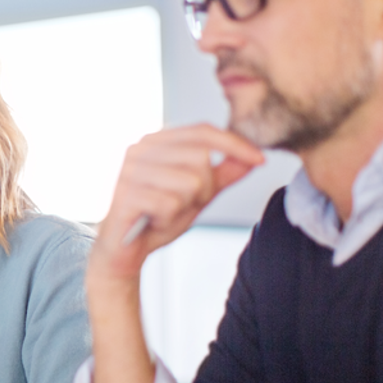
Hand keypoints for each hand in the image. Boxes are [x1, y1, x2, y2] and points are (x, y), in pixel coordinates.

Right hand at [90, 124, 263, 281]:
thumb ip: (222, 176)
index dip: (234, 144)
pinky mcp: (125, 193)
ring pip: (189, 181)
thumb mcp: (197, 195)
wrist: (123, 251)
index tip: (259, 160)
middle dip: (204, 188)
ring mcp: (130, 170)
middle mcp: (139, 149)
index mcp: (156, 142)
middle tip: (183, 204)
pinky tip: (153, 221)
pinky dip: (168, 219)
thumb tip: (251, 159)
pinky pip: (170, 204)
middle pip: (201, 158)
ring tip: (164, 212)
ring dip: (185, 205)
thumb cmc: (156, 218)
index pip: (202, 131)